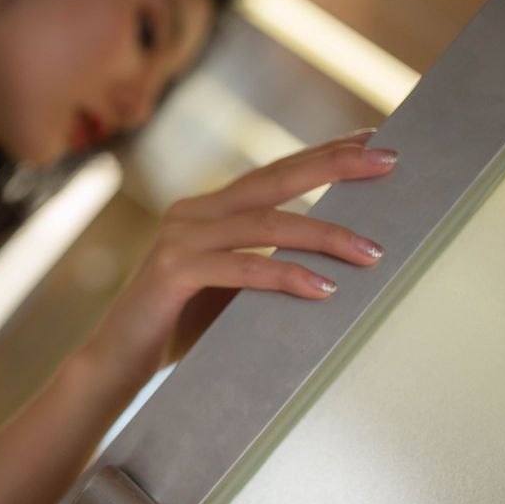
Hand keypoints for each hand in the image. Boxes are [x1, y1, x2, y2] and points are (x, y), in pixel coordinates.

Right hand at [80, 130, 394, 388]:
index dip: (324, 153)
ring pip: (265, 224)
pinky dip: (286, 276)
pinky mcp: (172, 272)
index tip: (376, 139)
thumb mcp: (230, 289)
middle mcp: (192, 213)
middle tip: (388, 160)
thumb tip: (338, 260)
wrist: (115, 363)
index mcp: (206, 211)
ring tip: (372, 252)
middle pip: (274, 179)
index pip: (274, 173)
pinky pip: (241, 268)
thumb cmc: (179, 330)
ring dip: (325, 235)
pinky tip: (323, 289)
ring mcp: (179, 238)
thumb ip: (264, 264)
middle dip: (336, 166)